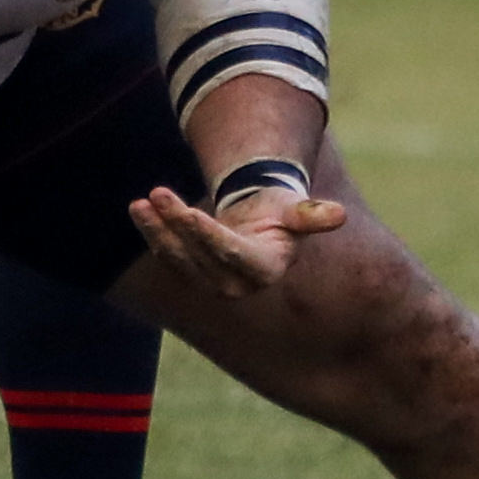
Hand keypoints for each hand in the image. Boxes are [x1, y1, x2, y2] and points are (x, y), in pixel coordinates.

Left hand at [130, 179, 347, 296]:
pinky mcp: (192, 274)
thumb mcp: (295, 211)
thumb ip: (311, 216)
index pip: (233, 254)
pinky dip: (153, 233)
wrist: (262, 222)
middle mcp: (237, 284)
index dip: (209, 235)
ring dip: (157, 231)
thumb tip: (339, 215)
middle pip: (201, 255)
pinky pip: (168, 256)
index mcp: (266, 269)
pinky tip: (139, 209)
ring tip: (140, 203)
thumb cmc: (281, 212)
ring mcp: (211, 283)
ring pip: (178, 259)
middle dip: (177, 224)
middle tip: (157, 193)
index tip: (189, 212)